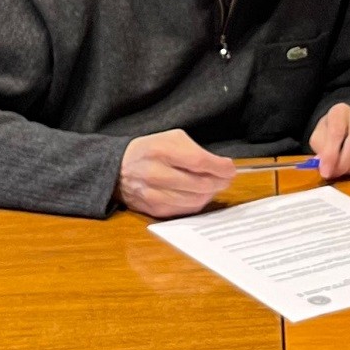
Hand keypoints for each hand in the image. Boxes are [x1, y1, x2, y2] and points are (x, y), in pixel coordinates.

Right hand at [116, 129, 236, 217]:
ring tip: (213, 185)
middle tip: (226, 178)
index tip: (230, 168)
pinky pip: (185, 210)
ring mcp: (153, 195)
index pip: (199, 161)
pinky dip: (197, 203)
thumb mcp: (171, 139)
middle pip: (200, 184)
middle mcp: (155, 174)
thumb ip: (196, 150)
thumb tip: (221, 167)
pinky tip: (199, 194)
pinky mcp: (154, 210)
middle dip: (219, 182)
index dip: (220, 167)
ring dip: (210, 193)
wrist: (119, 169)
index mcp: (161, 150)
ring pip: (195, 200)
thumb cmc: (151, 150)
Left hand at [308, 103, 349, 178]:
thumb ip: (320, 149)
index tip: (325, 172)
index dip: (331, 155)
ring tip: (344, 170)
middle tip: (335, 174)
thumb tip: (325, 164)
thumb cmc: (329, 133)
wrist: (346, 128)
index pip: (337, 132)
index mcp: (341, 111)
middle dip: (344, 164)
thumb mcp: (318, 137)